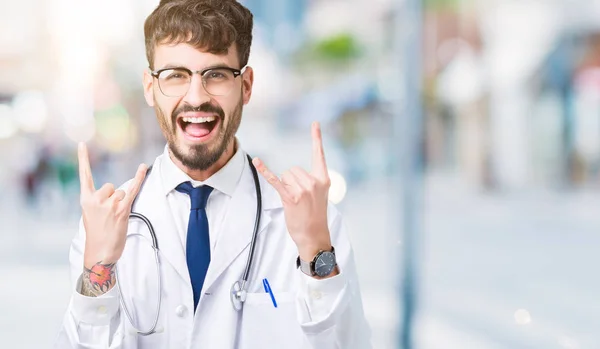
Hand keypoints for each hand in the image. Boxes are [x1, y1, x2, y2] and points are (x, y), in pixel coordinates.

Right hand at [78, 142, 146, 268]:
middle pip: (111, 186)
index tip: (82, 143)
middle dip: (113, 198)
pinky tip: (143, 167)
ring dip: (121, 203)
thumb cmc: (97, 235)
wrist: (99, 253)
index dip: (83, 159)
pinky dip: (139, 178)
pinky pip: (132, 190)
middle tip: (109, 215)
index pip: (84, 175)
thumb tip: (117, 191)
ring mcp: (109, 204)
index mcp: (85, 200)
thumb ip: (99, 201)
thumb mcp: (90, 215)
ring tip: (115, 218)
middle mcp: (96, 199)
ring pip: (121, 192)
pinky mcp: (122, 209)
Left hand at [253, 122, 331, 261]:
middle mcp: (314, 182)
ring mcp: (303, 189)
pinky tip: (257, 162)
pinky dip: (265, 171)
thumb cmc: (315, 215)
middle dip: (291, 181)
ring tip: (295, 201)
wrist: (314, 235)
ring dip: (286, 187)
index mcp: (323, 179)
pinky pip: (275, 181)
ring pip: (285, 175)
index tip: (315, 123)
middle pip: (293, 169)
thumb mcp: (320, 195)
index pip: (319, 155)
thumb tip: (291, 175)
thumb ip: (311, 181)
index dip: (317, 138)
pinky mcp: (290, 197)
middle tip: (299, 198)